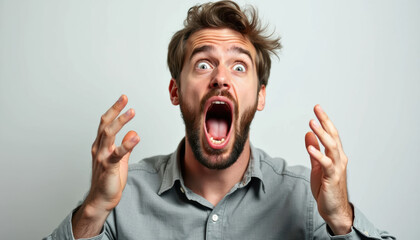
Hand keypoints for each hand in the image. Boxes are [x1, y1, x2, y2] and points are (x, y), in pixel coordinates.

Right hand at [72, 95, 139, 237]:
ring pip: (108, 135)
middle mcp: (99, 149)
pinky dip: (125, 145)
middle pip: (105, 125)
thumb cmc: (109, 181)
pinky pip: (116, 154)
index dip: (114, 110)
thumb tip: (132, 133)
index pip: (106, 124)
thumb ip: (125, 147)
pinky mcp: (108, 168)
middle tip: (124, 99)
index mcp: (101, 146)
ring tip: (131, 112)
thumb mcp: (119, 160)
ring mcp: (102, 158)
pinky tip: (135, 137)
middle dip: (115, 110)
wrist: (101, 200)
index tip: (123, 99)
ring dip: (120, 122)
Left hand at [305, 105, 352, 234]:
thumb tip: (309, 134)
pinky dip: (318, 155)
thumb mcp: (317, 166)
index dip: (324, 121)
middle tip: (317, 109)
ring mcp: (337, 168)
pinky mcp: (332, 178)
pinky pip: (325, 164)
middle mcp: (339, 159)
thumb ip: (314, 150)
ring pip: (331, 147)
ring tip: (312, 123)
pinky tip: (310, 148)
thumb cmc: (326, 189)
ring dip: (322, 134)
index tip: (317, 109)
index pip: (331, 134)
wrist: (334, 210)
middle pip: (333, 136)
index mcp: (335, 155)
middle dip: (325, 121)